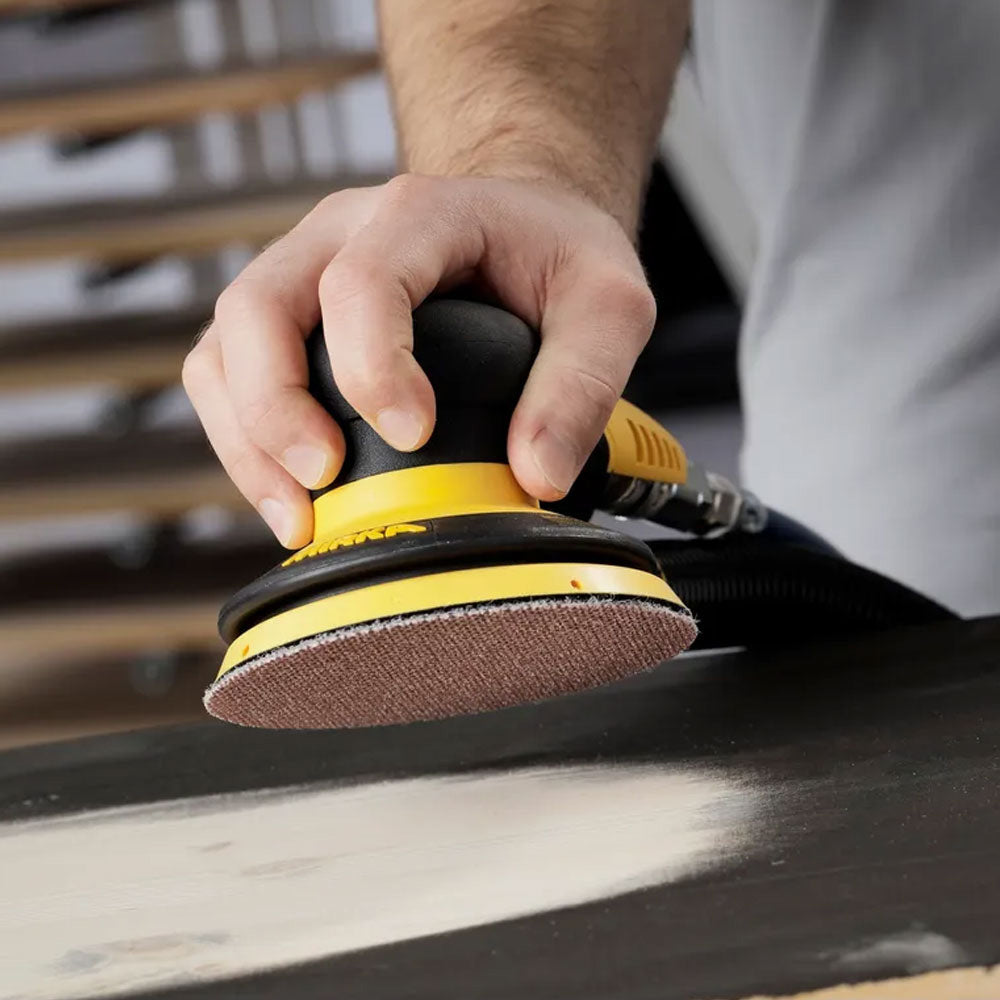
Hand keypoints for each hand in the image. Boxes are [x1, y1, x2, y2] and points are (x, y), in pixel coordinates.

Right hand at [183, 173, 655, 547]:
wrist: (521, 223)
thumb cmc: (556, 256)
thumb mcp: (608, 305)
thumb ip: (583, 385)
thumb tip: (536, 477)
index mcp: (419, 214)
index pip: (361, 283)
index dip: (371, 369)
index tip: (411, 437)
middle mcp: (339, 235)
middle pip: (258, 310)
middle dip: (277, 412)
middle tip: (324, 486)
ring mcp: (301, 275)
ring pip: (225, 349)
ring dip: (246, 439)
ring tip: (297, 515)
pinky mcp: (286, 321)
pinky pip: (226, 376)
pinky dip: (242, 441)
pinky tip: (289, 497)